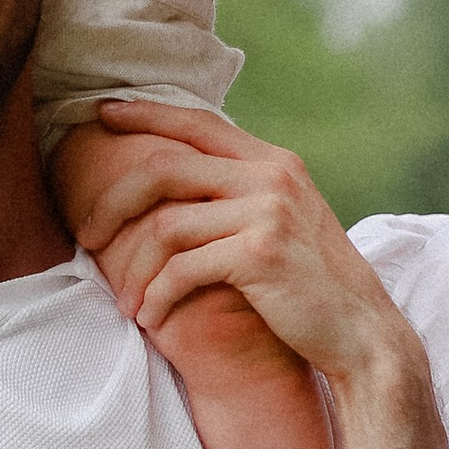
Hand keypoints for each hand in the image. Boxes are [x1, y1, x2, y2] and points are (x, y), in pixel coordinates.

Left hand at [66, 102, 420, 396]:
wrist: (363, 334)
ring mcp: (268, 212)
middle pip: (165, 170)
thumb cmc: (313, 287)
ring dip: (134, 270)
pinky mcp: (260, 254)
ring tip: (125, 302)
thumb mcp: (284, 223)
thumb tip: (184, 179)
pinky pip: (182, 269)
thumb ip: (243, 194)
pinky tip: (150, 317)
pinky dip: (156, 296)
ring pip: (166, 226)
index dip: (145, 115)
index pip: (197, 123)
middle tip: (86, 236)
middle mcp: (272, 177)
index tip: (101, 116)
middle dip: (113, 203)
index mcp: (275, 163)